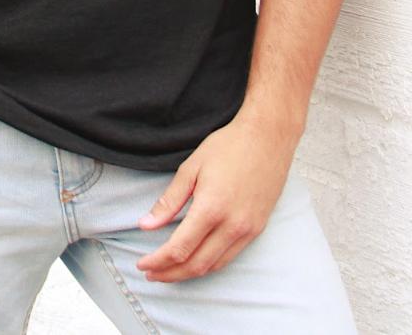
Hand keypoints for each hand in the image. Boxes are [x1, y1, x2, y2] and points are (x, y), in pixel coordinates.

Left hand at [134, 113, 299, 282]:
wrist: (269, 137)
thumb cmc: (229, 146)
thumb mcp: (191, 168)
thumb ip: (169, 201)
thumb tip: (146, 225)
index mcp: (211, 208)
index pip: (179, 249)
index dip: (157, 262)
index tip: (142, 264)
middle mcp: (232, 225)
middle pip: (195, 265)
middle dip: (169, 274)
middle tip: (151, 273)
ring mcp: (248, 229)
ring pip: (214, 266)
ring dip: (188, 273)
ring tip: (168, 271)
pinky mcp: (257, 229)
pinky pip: (230, 257)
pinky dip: (209, 264)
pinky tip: (196, 260)